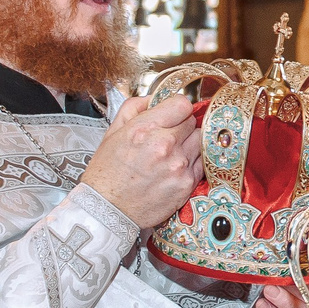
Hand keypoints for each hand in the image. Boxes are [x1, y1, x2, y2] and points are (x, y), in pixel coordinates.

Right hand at [80, 94, 201, 229]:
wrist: (107, 210)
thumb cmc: (107, 173)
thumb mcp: (112, 133)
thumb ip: (134, 108)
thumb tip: (154, 98)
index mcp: (145, 128)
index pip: (182, 104)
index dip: (177, 108)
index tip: (173, 114)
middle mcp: (165, 144)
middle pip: (192, 122)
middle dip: (181, 127)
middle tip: (167, 138)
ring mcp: (178, 165)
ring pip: (199, 141)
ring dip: (189, 144)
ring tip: (171, 155)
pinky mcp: (186, 183)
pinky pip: (201, 163)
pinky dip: (192, 163)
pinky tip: (175, 169)